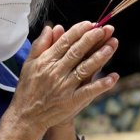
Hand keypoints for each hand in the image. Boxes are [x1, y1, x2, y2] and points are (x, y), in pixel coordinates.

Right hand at [8, 21, 119, 135]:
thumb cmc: (28, 88)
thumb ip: (40, 44)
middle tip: (105, 29)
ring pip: (85, 68)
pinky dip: (102, 84)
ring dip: (100, 56)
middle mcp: (56, 72)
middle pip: (77, 52)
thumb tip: (52, 27)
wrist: (26, 116)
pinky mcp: (72, 102)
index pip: (64, 42)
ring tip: (112, 45)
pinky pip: (89, 91)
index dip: (78, 31)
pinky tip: (113, 77)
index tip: (90, 23)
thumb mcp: (29, 63)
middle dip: (91, 39)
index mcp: (46, 61)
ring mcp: (65, 87)